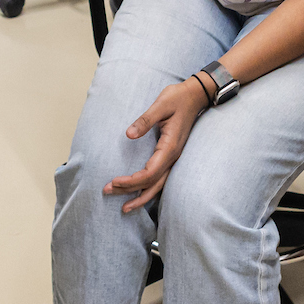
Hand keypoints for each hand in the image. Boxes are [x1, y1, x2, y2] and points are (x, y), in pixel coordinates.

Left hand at [105, 77, 210, 213]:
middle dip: (131, 192)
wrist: (195, 96)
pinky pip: (161, 178)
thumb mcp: (161, 105)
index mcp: (170, 147)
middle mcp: (173, 157)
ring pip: (158, 185)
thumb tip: (129, 135)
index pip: (149, 174)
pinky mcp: (171, 155)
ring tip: (124, 207)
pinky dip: (149, 189)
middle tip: (108, 192)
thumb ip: (145, 120)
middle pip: (152, 184)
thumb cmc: (178, 98)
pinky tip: (139, 193)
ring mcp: (174, 158)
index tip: (113, 182)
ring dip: (141, 196)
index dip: (131, 181)